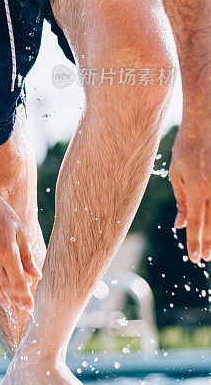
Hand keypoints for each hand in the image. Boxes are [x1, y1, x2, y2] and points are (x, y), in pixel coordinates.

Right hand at [0, 188, 41, 310]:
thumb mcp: (18, 230)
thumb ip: (27, 256)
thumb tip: (37, 276)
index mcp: (7, 252)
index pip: (19, 284)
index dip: (25, 298)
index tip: (31, 307)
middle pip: (6, 289)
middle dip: (16, 300)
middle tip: (23, 307)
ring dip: (1, 297)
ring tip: (9, 304)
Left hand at [169, 113, 210, 262]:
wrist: (205, 125)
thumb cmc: (186, 149)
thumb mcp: (177, 174)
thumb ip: (181, 201)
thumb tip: (180, 225)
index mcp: (198, 189)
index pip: (195, 223)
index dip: (194, 242)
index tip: (194, 258)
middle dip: (207, 244)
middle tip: (203, 258)